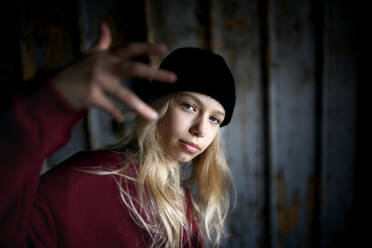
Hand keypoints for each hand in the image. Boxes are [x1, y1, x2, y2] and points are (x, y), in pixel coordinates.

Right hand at [53, 22, 175, 121]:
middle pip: (133, 68)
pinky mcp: (91, 97)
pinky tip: (122, 120)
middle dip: (155, 73)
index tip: (164, 49)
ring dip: (140, 107)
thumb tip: (104, 24)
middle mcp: (104, 66)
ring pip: (124, 95)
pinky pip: (110, 108)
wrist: (57, 88)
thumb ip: (101, 42)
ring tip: (153, 116)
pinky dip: (116, 115)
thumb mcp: (89, 54)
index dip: (147, 47)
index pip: (129, 48)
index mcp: (106, 56)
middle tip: (173, 77)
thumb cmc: (77, 71)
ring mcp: (98, 82)